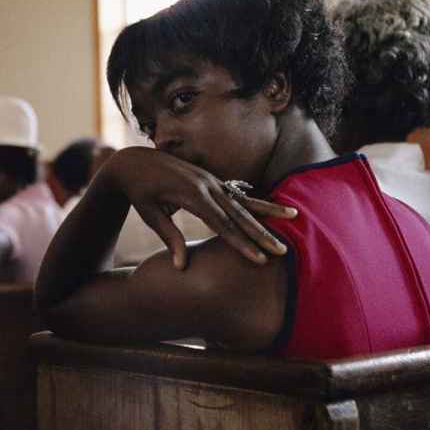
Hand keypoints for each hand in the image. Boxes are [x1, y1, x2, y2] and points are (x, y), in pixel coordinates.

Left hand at [100, 147, 296, 269]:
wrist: (134, 161)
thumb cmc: (140, 192)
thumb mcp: (150, 214)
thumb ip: (169, 237)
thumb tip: (181, 267)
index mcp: (192, 195)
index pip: (223, 225)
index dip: (241, 243)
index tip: (259, 259)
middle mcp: (207, 186)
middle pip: (240, 214)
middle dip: (262, 233)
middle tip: (282, 250)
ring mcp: (212, 181)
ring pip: (245, 200)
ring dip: (270, 211)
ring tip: (294, 216)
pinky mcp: (212, 179)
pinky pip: (239, 192)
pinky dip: (257, 201)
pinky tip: (274, 207)